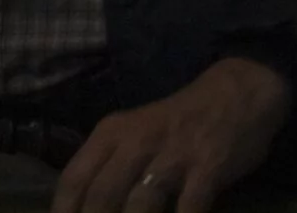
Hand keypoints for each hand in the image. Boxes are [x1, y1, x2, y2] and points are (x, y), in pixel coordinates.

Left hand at [50, 57, 291, 212]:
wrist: (234, 95)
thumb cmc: (174, 124)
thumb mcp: (132, 135)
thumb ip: (108, 169)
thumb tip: (80, 210)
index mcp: (110, 134)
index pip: (74, 179)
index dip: (63, 212)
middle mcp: (135, 142)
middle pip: (102, 196)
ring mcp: (172, 155)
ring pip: (140, 205)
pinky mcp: (207, 168)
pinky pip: (189, 208)